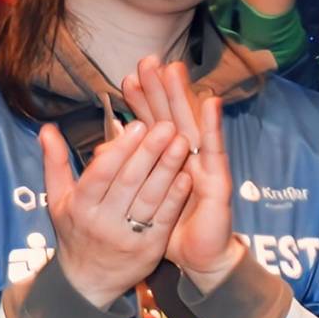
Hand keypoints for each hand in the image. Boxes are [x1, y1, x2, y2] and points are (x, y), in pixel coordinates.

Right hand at [37, 103, 193, 310]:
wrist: (88, 282)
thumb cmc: (75, 231)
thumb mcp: (57, 200)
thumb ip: (54, 162)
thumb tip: (47, 128)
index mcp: (80, 207)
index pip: (101, 174)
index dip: (120, 150)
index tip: (137, 125)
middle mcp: (103, 223)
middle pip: (128, 183)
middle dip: (149, 152)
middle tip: (166, 125)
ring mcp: (128, 237)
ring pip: (149, 198)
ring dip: (168, 169)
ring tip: (182, 142)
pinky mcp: (150, 249)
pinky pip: (164, 219)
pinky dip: (176, 197)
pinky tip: (187, 176)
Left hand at [126, 59, 238, 291]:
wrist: (198, 257)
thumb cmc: (167, 226)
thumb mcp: (139, 199)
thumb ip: (123, 172)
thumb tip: (100, 149)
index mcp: (164, 160)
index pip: (149, 124)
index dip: (140, 101)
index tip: (128, 77)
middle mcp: (184, 156)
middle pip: (169, 116)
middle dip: (159, 89)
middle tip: (149, 60)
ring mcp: (203, 164)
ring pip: (191, 124)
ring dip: (183, 96)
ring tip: (175, 70)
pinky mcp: (218, 179)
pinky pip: (214, 149)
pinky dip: (213, 124)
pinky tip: (211, 101)